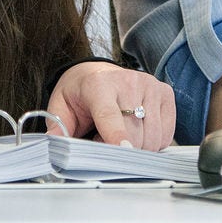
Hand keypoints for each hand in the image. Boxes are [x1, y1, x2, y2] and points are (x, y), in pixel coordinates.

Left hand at [45, 62, 176, 149]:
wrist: (98, 72)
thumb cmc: (81, 92)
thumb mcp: (60, 106)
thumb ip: (58, 126)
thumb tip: (56, 143)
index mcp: (98, 84)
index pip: (110, 114)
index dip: (116, 134)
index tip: (123, 150)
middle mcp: (128, 81)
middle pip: (133, 133)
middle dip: (120, 150)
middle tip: (104, 140)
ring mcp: (150, 86)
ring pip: (152, 137)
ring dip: (137, 147)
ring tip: (119, 134)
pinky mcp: (165, 93)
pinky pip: (165, 134)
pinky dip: (153, 142)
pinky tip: (137, 132)